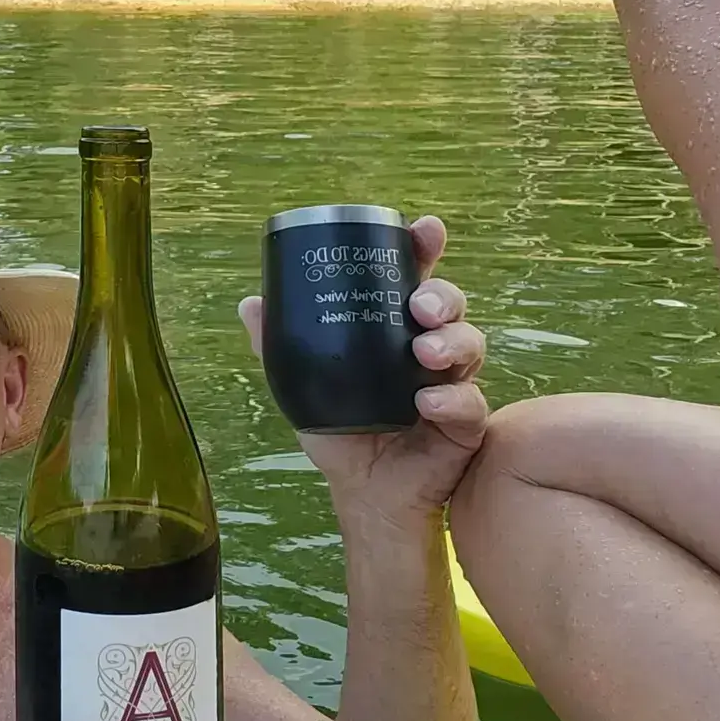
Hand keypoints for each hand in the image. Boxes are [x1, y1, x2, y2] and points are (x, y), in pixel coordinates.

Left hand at [240, 216, 487, 518]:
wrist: (362, 491)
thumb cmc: (340, 429)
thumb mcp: (302, 384)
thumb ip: (277, 345)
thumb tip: (250, 303)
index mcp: (396, 326)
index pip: (414, 276)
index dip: (423, 247)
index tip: (425, 229)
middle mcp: (431, 346)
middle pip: (449, 304)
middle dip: (441, 294)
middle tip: (420, 304)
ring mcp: (453, 381)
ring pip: (469, 344)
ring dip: (451, 340)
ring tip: (424, 350)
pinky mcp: (465, 423)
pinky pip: (468, 403)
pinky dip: (451, 399)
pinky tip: (427, 401)